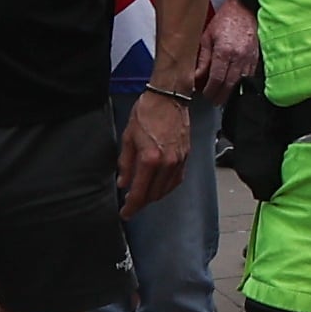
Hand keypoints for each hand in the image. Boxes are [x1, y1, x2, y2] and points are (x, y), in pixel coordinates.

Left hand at [117, 87, 192, 213]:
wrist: (169, 97)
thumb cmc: (146, 113)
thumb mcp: (128, 138)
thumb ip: (125, 163)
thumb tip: (124, 183)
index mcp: (150, 159)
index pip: (140, 192)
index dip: (131, 206)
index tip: (125, 214)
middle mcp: (167, 163)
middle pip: (154, 195)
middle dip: (142, 203)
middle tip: (132, 205)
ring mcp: (179, 161)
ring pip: (167, 190)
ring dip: (154, 196)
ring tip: (143, 197)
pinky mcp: (186, 156)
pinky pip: (177, 180)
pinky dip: (167, 187)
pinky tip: (159, 187)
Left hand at [202, 0, 262, 94]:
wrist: (244, 9)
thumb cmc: (224, 20)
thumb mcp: (207, 37)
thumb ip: (203, 59)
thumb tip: (196, 75)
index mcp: (224, 51)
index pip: (216, 78)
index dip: (210, 90)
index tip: (206, 94)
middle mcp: (238, 57)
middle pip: (229, 84)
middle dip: (220, 96)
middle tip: (213, 101)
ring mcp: (249, 58)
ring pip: (240, 83)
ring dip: (231, 93)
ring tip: (222, 97)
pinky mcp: (256, 58)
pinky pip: (249, 76)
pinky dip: (241, 84)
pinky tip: (235, 87)